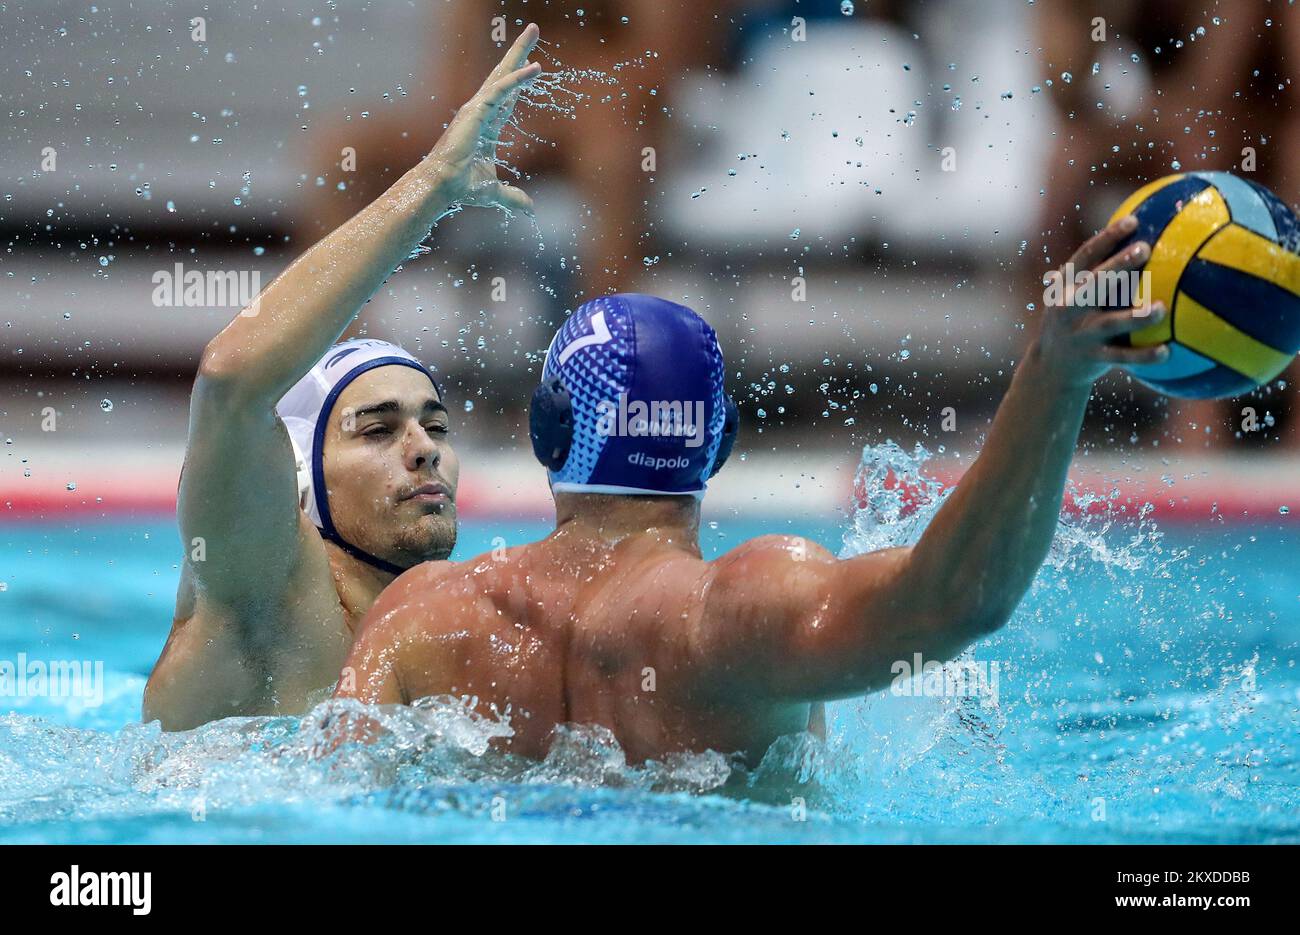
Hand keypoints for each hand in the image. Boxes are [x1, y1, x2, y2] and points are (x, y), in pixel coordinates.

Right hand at [426, 23, 541, 213]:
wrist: (444, 188)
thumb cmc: (462, 187)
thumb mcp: (495, 192)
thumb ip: (512, 197)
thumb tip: (531, 209)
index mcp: (487, 123)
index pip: (509, 95)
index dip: (521, 78)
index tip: (534, 62)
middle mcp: (482, 110)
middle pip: (505, 73)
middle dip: (520, 51)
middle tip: (533, 29)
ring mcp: (478, 108)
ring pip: (503, 73)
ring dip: (520, 52)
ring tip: (534, 31)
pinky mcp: (476, 111)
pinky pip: (500, 89)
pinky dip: (517, 78)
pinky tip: (534, 67)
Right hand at [1033, 214, 1170, 387]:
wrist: (1051, 367)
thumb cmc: (1073, 321)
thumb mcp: (1071, 295)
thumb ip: (1094, 273)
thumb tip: (1138, 238)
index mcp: (1066, 287)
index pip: (1085, 256)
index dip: (1108, 238)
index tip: (1132, 221)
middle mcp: (1070, 308)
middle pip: (1095, 283)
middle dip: (1118, 265)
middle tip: (1145, 249)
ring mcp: (1081, 334)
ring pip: (1110, 323)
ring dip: (1135, 316)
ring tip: (1160, 309)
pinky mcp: (1093, 357)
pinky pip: (1122, 356)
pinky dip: (1143, 355)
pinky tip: (1167, 351)